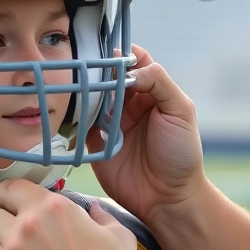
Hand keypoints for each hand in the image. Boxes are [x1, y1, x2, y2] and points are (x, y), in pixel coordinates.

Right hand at [85, 44, 209, 228]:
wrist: (168, 198)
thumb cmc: (181, 154)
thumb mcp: (181, 111)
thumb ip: (160, 83)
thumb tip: (131, 70)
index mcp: (151, 92)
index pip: (133, 62)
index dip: (121, 54)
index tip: (108, 51)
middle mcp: (129, 104)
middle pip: (107, 76)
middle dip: (96, 69)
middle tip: (85, 67)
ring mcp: (110, 123)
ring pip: (91, 96)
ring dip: (83, 89)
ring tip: (74, 84)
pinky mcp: (95, 142)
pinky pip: (79, 123)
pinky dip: (73, 115)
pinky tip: (68, 107)